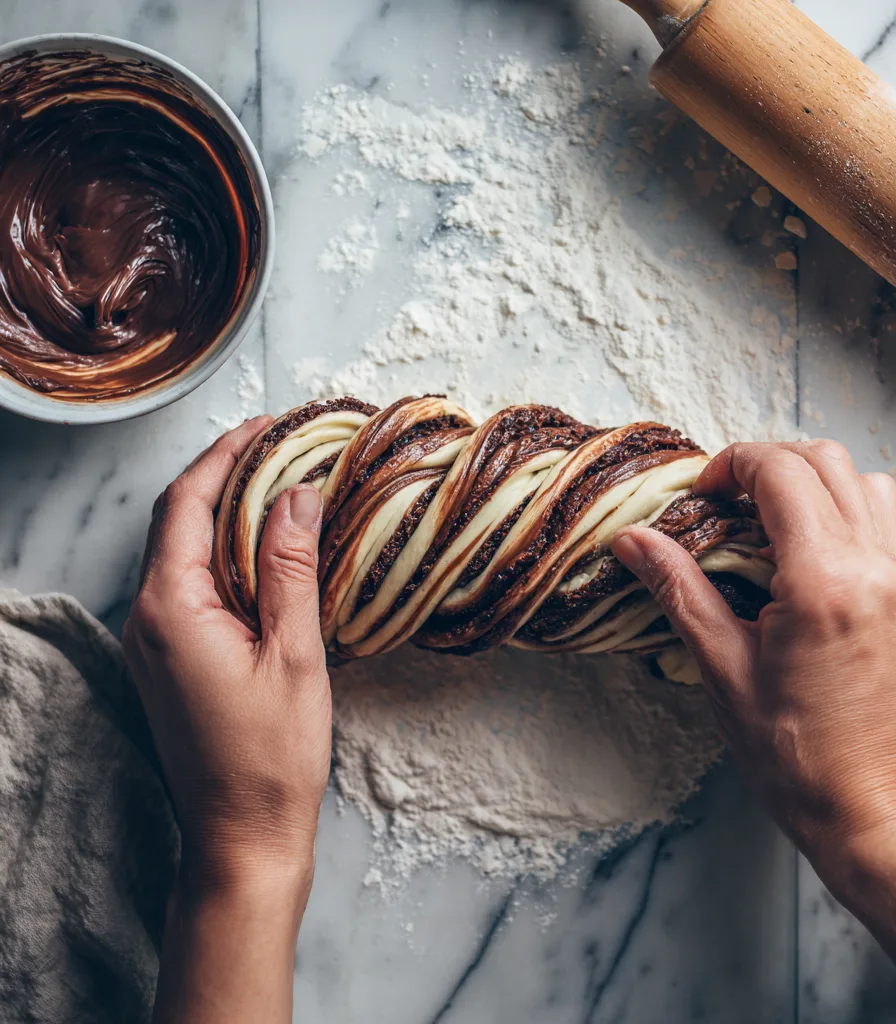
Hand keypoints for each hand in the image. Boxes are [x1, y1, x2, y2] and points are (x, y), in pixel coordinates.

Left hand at [123, 417, 330, 893]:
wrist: (242, 834)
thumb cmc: (272, 755)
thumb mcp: (295, 653)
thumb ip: (292, 568)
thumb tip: (298, 494)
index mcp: (171, 609)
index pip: (187, 504)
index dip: (226, 455)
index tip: (266, 425)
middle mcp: (147, 618)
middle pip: (178, 521)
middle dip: (227, 477)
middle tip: (282, 448)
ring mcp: (152, 641)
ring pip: (183, 552)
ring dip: (228, 515)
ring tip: (282, 487)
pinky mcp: (168, 659)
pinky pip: (191, 585)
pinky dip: (226, 555)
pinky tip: (269, 551)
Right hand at [614, 440, 895, 1023]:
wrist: (874, 810)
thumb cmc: (797, 756)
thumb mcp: (722, 668)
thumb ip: (678, 589)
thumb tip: (632, 541)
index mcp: (823, 581)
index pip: (781, 473)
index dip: (730, 466)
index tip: (698, 494)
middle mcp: (871, 566)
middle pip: (824, 460)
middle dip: (764, 464)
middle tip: (721, 500)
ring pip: (861, 478)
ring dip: (808, 477)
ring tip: (762, 516)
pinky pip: (883, 515)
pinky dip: (842, 503)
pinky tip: (803, 544)